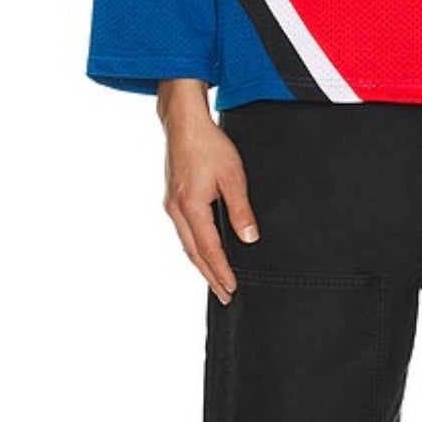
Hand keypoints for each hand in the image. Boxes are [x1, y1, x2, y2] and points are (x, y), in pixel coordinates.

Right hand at [157, 81, 258, 302]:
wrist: (184, 124)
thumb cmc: (209, 145)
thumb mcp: (233, 177)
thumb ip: (241, 210)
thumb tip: (249, 238)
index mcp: (191, 206)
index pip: (209, 249)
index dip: (221, 272)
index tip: (232, 289)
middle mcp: (176, 210)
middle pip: (194, 254)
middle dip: (210, 277)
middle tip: (225, 297)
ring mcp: (172, 206)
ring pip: (187, 245)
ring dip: (201, 265)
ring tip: (216, 281)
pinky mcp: (172, 199)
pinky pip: (184, 233)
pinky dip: (194, 249)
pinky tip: (203, 253)